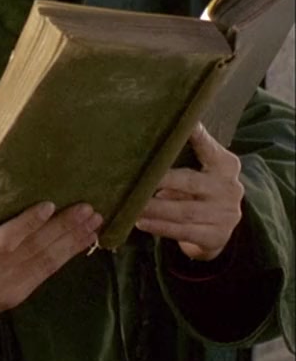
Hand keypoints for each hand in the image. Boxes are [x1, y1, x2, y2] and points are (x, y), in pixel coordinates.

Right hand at [0, 202, 101, 354]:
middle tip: (87, 208)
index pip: (2, 241)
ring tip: (93, 222)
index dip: (27, 224)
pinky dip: (65, 256)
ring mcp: (4, 289)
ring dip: (71, 241)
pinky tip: (80, 243)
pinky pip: (44, 274)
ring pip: (44, 262)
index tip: (49, 205)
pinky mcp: (15, 297)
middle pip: (32, 250)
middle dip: (62, 228)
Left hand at [134, 123, 243, 260]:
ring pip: (183, 210)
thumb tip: (153, 132)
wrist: (223, 225)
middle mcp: (229, 188)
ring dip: (154, 208)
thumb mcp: (203, 168)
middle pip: (190, 182)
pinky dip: (160, 227)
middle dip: (161, 181)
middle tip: (136, 179)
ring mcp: (224, 214)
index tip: (186, 124)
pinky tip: (141, 222)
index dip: (198, 136)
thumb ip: (186, 152)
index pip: (209, 148)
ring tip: (131, 205)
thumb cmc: (202, 188)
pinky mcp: (215, 236)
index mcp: (225, 165)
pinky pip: (182, 231)